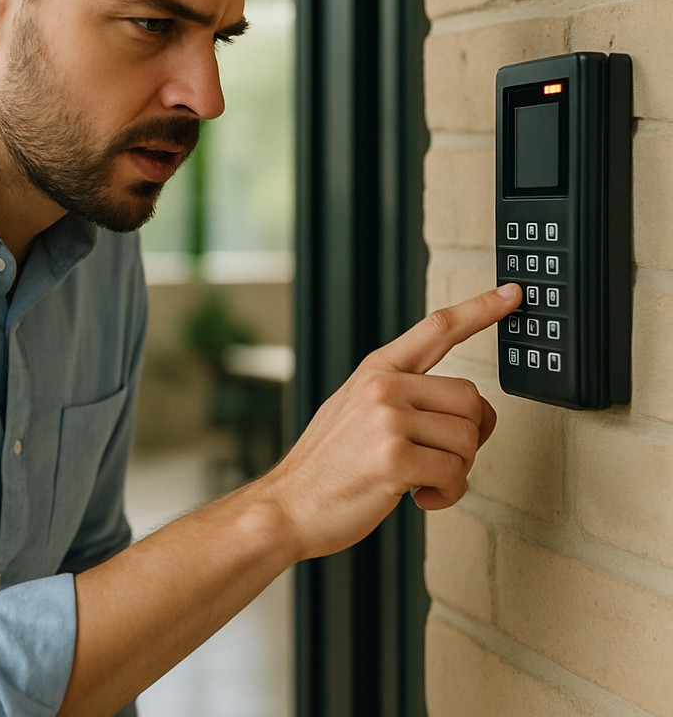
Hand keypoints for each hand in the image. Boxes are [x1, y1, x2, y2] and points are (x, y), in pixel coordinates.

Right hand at [262, 283, 520, 560]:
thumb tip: (463, 410)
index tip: (512, 294)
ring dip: (457, 470)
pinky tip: (420, 497)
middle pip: (471, 399)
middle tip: (444, 459)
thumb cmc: (326, 465)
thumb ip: (401, 396)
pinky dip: (447, 494)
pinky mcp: (393, 458)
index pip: (437, 328)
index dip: (480, 309)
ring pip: (468, 438)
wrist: (288, 504)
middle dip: (470, 437)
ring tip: (424, 481)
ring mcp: (386, 419)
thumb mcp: (354, 409)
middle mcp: (383, 386)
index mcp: (377, 370)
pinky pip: (455, 473)